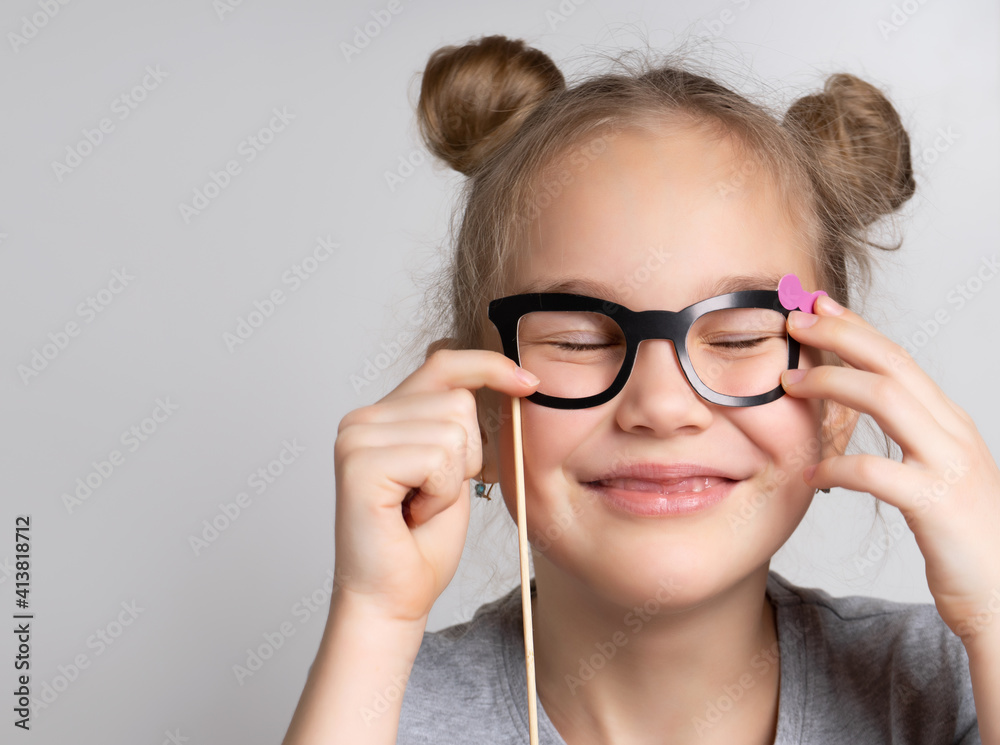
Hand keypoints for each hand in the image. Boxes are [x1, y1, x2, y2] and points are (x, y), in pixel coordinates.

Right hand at [333, 348, 538, 625]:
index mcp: (383, 414)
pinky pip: (438, 458)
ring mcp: (356, 438)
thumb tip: (510, 378)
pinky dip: (441, 494)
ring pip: (453, 430)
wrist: (394, 597)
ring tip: (422, 506)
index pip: (444, 363)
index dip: (490, 367)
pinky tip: (413, 514)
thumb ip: (461, 423)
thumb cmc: (423, 541)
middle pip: (458, 400)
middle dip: (469, 456)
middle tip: (433, 496)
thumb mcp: (455, 468)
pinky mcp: (360, 463)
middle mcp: (362, 418)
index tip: (529, 383)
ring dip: (454, 480)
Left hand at [780, 294, 999, 640]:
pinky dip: (836, 467)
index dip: (858, 328)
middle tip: (794, 323)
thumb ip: (907, 438)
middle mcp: (954, 433)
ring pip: (887, 400)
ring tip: (790, 386)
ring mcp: (949, 464)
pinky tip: (809, 474)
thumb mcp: (935, 472)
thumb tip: (859, 409)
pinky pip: (876, 473)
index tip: (818, 308)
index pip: (900, 359)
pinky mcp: (937, 503)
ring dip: (832, 383)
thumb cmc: (962, 538)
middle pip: (893, 364)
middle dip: (840, 336)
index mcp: (949, 423)